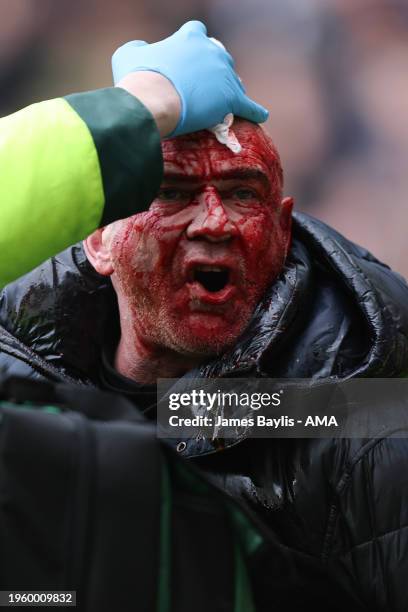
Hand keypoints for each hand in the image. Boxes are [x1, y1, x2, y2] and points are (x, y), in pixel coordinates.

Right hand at [112, 20, 267, 136]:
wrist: (151, 101)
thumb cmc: (137, 78)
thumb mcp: (128, 53)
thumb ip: (140, 48)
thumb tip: (143, 49)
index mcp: (189, 38)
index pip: (197, 33)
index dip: (193, 46)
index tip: (188, 57)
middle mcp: (211, 51)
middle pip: (220, 56)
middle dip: (215, 68)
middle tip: (206, 84)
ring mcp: (223, 74)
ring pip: (233, 80)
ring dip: (230, 88)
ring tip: (225, 101)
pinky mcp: (231, 98)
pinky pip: (248, 105)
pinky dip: (254, 110)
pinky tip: (260, 114)